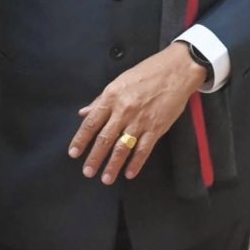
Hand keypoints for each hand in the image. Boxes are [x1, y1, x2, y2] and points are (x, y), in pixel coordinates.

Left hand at [69, 44, 204, 183]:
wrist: (176, 71)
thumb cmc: (146, 73)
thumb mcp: (119, 82)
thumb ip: (101, 100)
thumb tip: (84, 113)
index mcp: (111, 98)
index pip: (91, 123)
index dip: (81, 139)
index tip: (73, 153)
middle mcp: (123, 111)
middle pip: (104, 139)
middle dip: (94, 158)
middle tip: (87, 172)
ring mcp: (140, 121)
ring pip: (123, 147)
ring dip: (113, 165)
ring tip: (106, 179)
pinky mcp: (157, 128)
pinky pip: (144, 149)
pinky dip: (136, 163)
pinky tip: (129, 174)